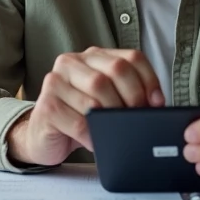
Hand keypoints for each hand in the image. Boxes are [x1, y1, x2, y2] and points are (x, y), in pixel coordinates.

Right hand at [7, 47, 164, 165]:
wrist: (43, 136)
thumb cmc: (79, 117)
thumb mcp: (105, 99)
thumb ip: (126, 92)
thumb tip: (154, 104)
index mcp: (92, 56)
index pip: (130, 57)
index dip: (149, 80)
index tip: (156, 103)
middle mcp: (72, 62)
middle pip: (114, 72)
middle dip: (133, 99)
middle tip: (136, 119)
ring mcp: (55, 82)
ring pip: (97, 97)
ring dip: (113, 120)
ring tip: (116, 132)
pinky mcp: (46, 106)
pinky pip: (79, 122)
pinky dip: (93, 136)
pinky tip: (96, 142)